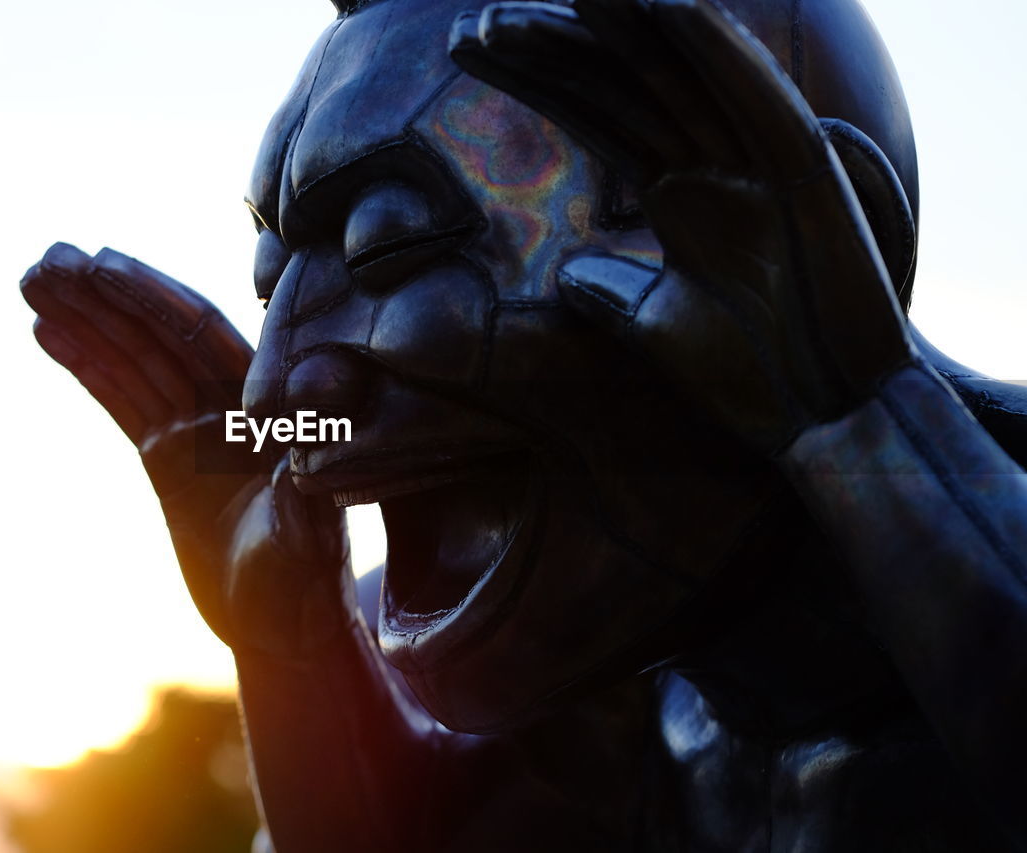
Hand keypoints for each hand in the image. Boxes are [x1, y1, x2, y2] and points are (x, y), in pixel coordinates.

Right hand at [20, 243, 353, 658]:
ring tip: (32, 280)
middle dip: (106, 296)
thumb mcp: (305, 533)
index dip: (152, 298)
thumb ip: (300, 475)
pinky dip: (87, 364)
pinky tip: (49, 332)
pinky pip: (122, 399)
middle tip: (46, 259)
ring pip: (134, 359)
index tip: (101, 264)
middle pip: (159, 334)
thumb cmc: (304, 583)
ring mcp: (195, 427)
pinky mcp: (168, 457)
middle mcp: (230, 404)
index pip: (201, 335)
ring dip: (86, 319)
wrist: (283, 628)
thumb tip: (314, 406)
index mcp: (264, 405)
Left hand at [450, 0, 914, 451]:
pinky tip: (667, 5)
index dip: (536, 77)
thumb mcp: (659, 329)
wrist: (826, 420)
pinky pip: (756, 99)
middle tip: (482, 19)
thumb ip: (615, 293)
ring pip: (685, 75)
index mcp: (678, 196)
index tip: (468, 48)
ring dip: (628, 25)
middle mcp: (713, 167)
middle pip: (625, 83)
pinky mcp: (806, 172)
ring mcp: (759, 163)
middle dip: (558, 47)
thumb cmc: (751, 378)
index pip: (594, 115)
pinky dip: (718, 50)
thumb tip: (568, 272)